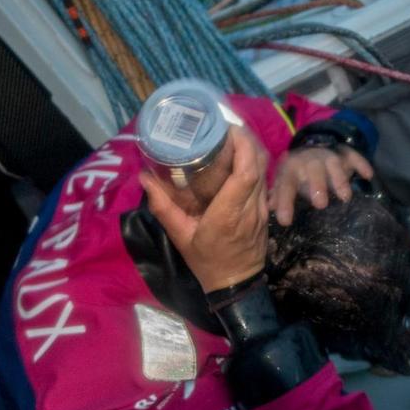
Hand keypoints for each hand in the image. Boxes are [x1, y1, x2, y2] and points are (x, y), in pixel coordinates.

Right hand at [141, 126, 268, 291]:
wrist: (236, 283)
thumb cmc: (206, 261)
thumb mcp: (181, 236)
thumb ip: (163, 208)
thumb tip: (144, 178)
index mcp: (229, 213)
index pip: (245, 173)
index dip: (242, 147)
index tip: (228, 129)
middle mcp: (250, 208)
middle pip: (257, 165)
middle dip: (246, 140)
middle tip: (225, 126)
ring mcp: (261, 209)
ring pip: (264, 170)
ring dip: (251, 149)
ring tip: (231, 136)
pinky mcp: (265, 211)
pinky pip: (263, 180)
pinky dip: (254, 163)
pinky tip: (239, 157)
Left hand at [269, 146, 372, 225]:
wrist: (312, 147)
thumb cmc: (297, 174)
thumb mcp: (285, 182)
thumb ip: (278, 195)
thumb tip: (268, 208)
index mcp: (291, 168)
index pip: (286, 184)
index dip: (284, 202)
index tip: (285, 222)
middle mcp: (309, 160)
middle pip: (312, 169)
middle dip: (317, 185)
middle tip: (320, 204)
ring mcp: (328, 155)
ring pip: (333, 163)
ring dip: (339, 179)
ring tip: (345, 197)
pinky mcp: (344, 154)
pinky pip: (353, 156)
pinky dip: (361, 164)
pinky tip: (368, 175)